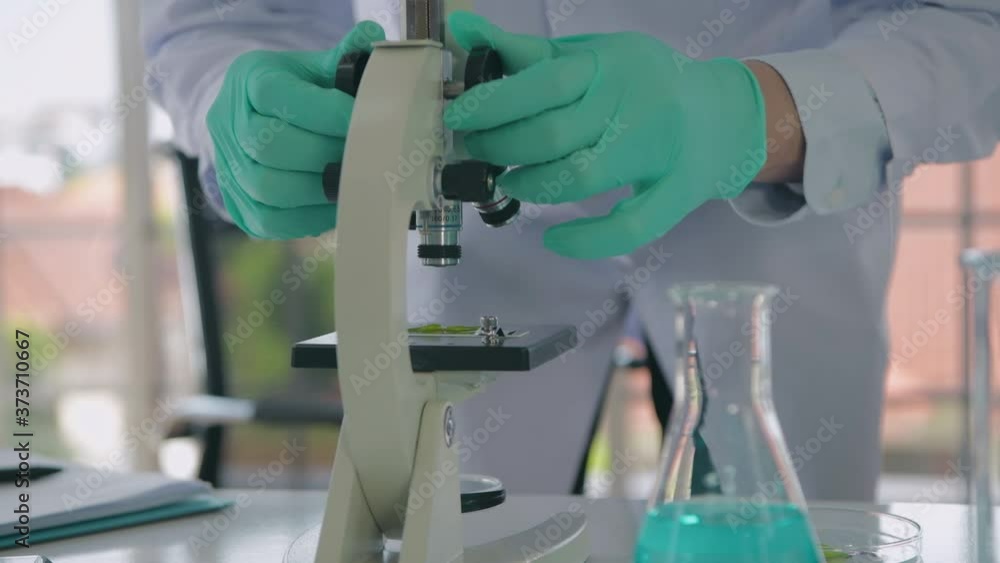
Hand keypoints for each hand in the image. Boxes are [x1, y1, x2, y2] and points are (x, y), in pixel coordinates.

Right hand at [207, 21, 384, 238]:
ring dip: (316, 190)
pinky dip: (305, 218)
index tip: (360, 121)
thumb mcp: (312, 67)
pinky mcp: (235, 201)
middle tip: (359, 157)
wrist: (252, 117)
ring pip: (266, 188)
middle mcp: (228, 121)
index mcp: (249, 80)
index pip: (278, 95)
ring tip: (349, 182)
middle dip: (323, 154)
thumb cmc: (293, 92)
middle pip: (269, 147)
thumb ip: (341, 59)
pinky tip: (331, 205)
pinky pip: (268, 220)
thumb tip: (372, 40)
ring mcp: (227, 164)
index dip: (324, 112)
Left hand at [444, 13, 767, 258]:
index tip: (459, 117)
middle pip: (554, 134)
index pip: (543, 82)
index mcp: (613, 65)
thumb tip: (465, 32)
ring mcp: (659, 153)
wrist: (726, 116)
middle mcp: (636, 105)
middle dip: (501, 147)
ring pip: (582, 178)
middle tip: (477, 151)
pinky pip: (629, 227)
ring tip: (509, 180)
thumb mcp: (593, 57)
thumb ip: (530, 52)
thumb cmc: (644, 84)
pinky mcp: (675, 195)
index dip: (492, 103)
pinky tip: (553, 237)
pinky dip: (585, 240)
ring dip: (532, 185)